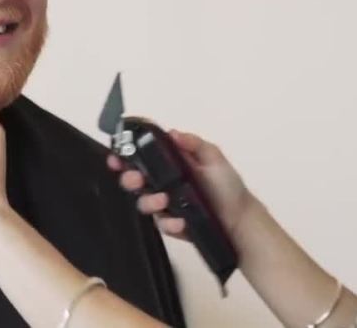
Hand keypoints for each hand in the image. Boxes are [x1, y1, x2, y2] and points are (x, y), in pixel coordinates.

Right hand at [107, 129, 257, 241]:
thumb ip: (194, 144)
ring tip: (164, 201)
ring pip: (143, 203)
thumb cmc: (227, 186)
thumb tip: (172, 133)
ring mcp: (164, 205)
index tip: (116, 156)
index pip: (141, 156)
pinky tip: (181, 222)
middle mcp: (162, 183)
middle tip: (135, 180)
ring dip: (149, 201)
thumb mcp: (214, 159)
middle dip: (128, 178)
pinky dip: (170, 223)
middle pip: (133, 179)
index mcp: (169, 164)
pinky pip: (161, 224)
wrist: (240, 220)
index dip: (124, 154)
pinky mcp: (170, 224)